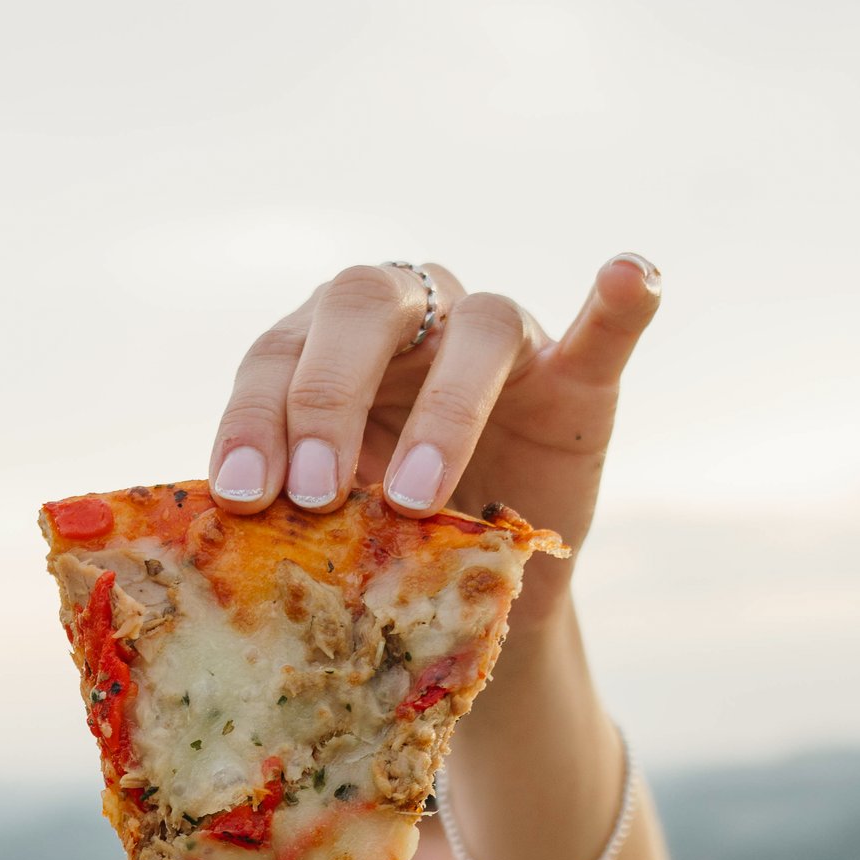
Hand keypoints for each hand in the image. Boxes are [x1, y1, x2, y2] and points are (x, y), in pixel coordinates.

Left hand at [207, 254, 661, 584]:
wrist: (468, 584)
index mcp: (323, 338)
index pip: (276, 353)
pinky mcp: (575, 375)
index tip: (243, 496)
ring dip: (443, 411)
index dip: (253, 417)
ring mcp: (498, 338)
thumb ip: (292, 506)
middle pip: (362, 307)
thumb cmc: (376, 537)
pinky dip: (620, 301)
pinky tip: (629, 275)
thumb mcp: (325, 523)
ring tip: (416, 497)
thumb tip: (229, 526)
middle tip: (318, 493)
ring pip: (476, 331)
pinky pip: (605, 326)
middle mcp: (411, 315)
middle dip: (329, 399)